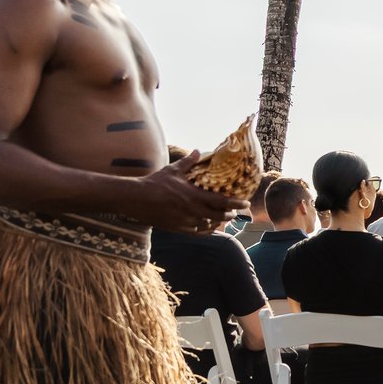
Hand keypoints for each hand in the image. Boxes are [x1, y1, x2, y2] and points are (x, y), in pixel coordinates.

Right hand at [128, 153, 247, 231]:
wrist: (136, 199)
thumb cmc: (155, 183)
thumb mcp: (173, 170)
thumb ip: (189, 162)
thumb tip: (198, 151)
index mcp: (194, 196)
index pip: (221, 201)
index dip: (236, 203)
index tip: (246, 203)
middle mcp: (192, 211)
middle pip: (218, 216)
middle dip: (229, 214)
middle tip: (235, 212)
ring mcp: (185, 221)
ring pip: (208, 225)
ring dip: (218, 222)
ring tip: (223, 218)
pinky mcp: (177, 228)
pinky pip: (196, 232)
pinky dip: (205, 230)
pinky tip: (209, 227)